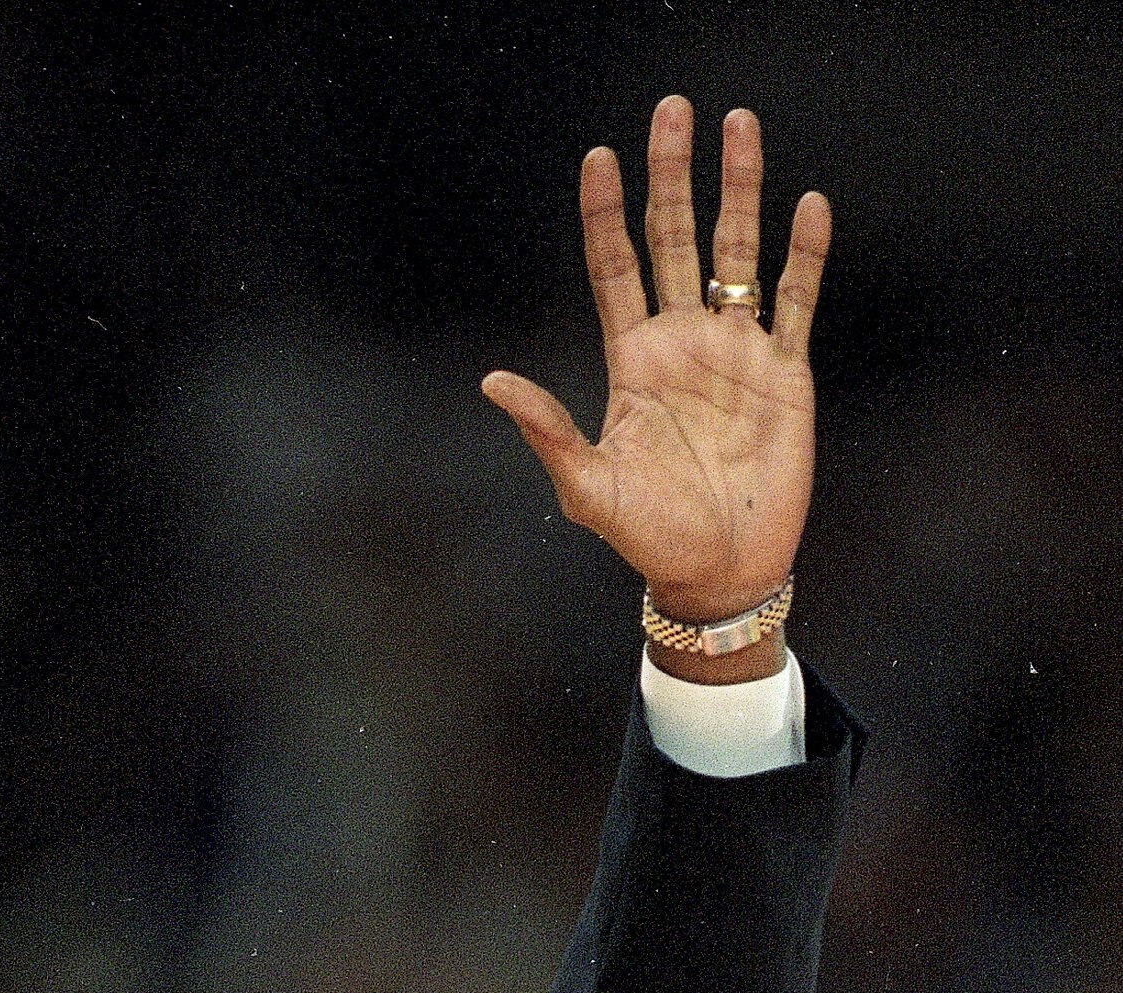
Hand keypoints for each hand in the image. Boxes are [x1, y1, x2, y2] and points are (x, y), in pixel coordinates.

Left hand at [483, 97, 829, 630]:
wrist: (718, 575)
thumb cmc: (649, 540)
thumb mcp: (587, 488)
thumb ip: (548, 430)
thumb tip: (491, 380)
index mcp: (634, 362)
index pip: (616, 268)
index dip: (606, 213)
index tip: (598, 158)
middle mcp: (683, 344)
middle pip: (675, 239)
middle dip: (672, 175)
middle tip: (670, 111)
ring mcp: (737, 353)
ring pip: (737, 251)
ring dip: (739, 190)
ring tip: (739, 125)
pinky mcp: (786, 374)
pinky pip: (796, 301)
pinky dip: (803, 256)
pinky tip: (807, 206)